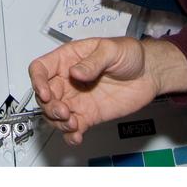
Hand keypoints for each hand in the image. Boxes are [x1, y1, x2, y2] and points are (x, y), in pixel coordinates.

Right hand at [29, 37, 162, 145]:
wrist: (149, 74)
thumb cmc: (130, 54)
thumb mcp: (111, 50)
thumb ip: (92, 62)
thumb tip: (75, 72)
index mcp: (69, 58)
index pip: (41, 68)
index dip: (37, 81)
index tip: (46, 93)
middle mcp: (69, 79)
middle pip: (44, 95)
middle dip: (50, 106)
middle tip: (64, 112)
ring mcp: (77, 99)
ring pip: (54, 114)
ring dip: (58, 122)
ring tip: (73, 124)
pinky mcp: (88, 115)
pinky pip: (72, 128)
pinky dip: (70, 135)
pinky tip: (77, 135)